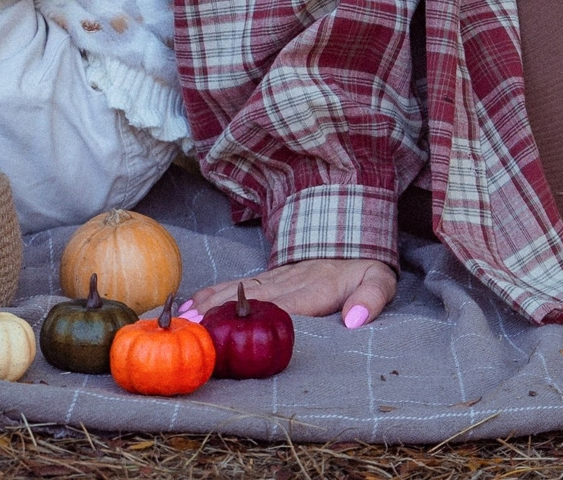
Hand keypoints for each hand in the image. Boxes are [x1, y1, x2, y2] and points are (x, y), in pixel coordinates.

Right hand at [186, 258, 396, 327]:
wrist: (352, 230)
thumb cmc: (365, 265)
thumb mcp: (380, 279)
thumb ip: (371, 297)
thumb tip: (356, 320)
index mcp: (314, 288)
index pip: (283, 307)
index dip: (257, 319)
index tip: (231, 331)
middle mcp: (288, 281)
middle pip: (250, 300)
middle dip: (220, 314)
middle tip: (191, 328)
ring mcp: (275, 277)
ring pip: (238, 291)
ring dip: (210, 304)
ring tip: (183, 318)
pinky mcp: (268, 276)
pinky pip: (237, 285)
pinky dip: (213, 293)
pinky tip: (192, 303)